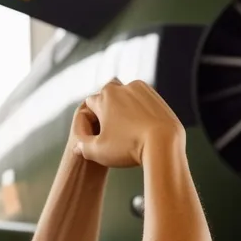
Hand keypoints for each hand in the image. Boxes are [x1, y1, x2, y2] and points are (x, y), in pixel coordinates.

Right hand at [70, 78, 184, 168]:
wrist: (164, 143)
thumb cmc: (129, 147)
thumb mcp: (99, 152)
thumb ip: (83, 147)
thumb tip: (77, 146)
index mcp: (105, 96)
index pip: (90, 104)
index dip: (92, 118)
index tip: (98, 132)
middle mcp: (122, 87)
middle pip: (108, 96)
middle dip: (107, 109)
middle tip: (113, 130)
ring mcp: (141, 89)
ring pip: (126, 97)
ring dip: (124, 109)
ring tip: (128, 130)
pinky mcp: (156, 96)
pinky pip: (142, 101)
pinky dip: (139, 111)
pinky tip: (141, 127)